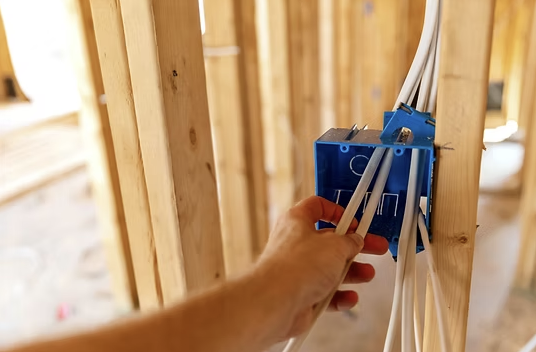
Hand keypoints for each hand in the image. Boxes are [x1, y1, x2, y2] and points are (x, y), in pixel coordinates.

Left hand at [256, 196, 388, 338]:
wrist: (275, 301)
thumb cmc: (296, 266)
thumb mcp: (335, 245)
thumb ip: (349, 242)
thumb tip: (355, 241)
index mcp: (297, 221)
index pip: (316, 207)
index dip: (337, 211)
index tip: (354, 220)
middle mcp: (295, 244)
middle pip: (329, 240)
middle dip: (354, 245)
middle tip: (374, 246)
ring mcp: (297, 270)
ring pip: (329, 268)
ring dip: (351, 272)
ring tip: (367, 274)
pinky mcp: (300, 293)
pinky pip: (324, 293)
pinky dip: (339, 296)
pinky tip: (349, 297)